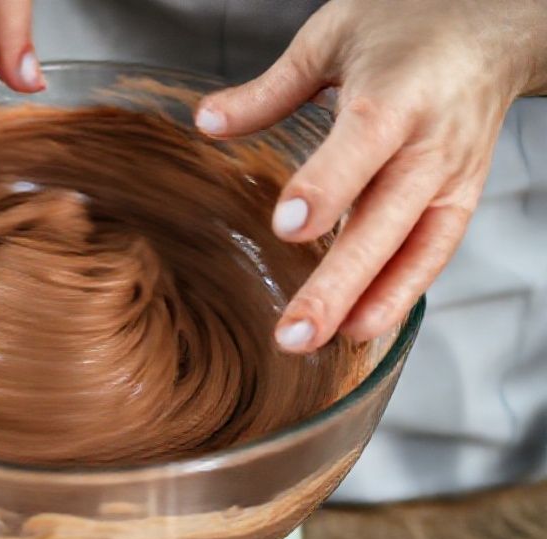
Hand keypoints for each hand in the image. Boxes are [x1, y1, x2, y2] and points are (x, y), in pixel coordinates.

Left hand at [195, 0, 546, 352]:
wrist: (493, 29)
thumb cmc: (408, 26)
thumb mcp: (330, 37)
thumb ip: (269, 90)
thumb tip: (207, 122)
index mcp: (395, 95)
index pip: (361, 147)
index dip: (327, 188)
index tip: (287, 227)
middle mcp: (428, 144)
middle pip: (385, 222)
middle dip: (338, 283)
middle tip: (293, 333)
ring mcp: (450, 178)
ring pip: (410, 252)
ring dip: (365, 304)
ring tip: (317, 345)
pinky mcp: (460, 201)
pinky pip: (432, 258)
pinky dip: (399, 296)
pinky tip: (358, 329)